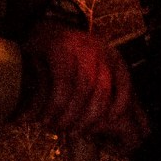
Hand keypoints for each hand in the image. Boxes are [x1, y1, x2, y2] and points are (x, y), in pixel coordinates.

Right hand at [21, 25, 148, 149]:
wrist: (37, 27)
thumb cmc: (63, 57)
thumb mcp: (88, 66)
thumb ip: (98, 87)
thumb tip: (109, 120)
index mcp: (110, 54)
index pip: (124, 81)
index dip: (120, 104)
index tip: (110, 120)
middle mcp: (98, 48)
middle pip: (102, 91)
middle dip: (88, 117)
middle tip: (74, 132)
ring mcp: (78, 47)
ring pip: (82, 90)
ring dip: (69, 114)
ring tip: (56, 126)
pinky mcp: (58, 48)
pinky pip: (62, 84)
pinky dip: (55, 105)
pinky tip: (45, 115)